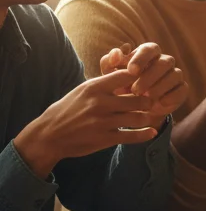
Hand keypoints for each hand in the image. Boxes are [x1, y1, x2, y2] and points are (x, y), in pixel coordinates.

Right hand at [14, 70, 162, 177]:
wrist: (49, 135)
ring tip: (147, 116)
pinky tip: (151, 132)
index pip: (127, 75)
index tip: (147, 81)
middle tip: (151, 102)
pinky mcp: (104, 139)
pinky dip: (145, 134)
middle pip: (138, 98)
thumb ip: (105, 83)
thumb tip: (129, 72)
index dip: (141, 78)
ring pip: (138, 118)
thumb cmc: (68, 109)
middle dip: (148, 101)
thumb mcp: (83, 90)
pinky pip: (131, 136)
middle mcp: (99, 103)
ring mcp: (102, 122)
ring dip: (146, 117)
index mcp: (95, 87)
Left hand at [100, 42, 187, 115]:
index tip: (131, 71)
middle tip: (135, 90)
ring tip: (146, 97)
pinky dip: (171, 96)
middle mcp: (164, 62)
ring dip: (160, 86)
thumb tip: (116, 54)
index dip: (142, 58)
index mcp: (148, 54)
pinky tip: (159, 103)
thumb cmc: (122, 86)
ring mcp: (175, 75)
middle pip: (165, 62)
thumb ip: (109, 63)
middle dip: (150, 76)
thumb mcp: (111, 76)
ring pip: (175, 74)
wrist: (134, 107)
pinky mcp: (181, 89)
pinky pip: (182, 89)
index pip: (150, 48)